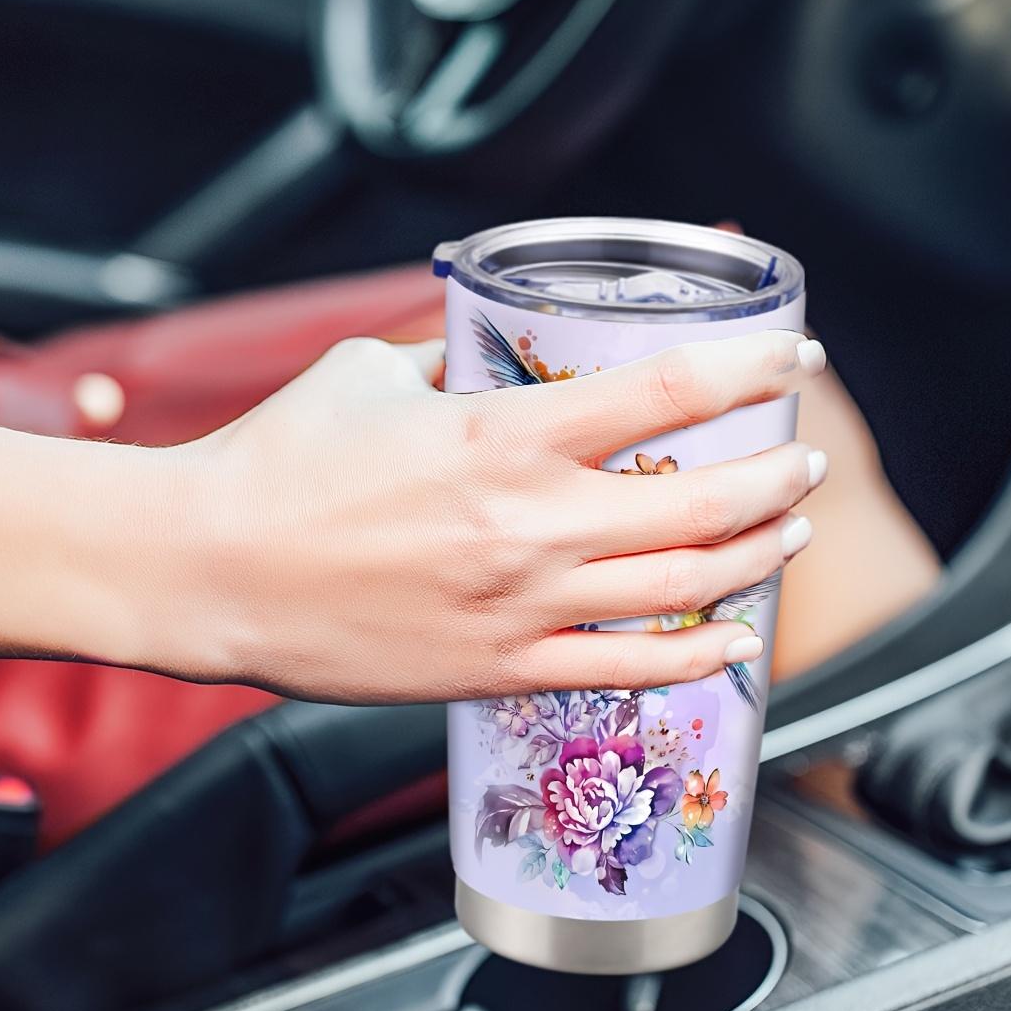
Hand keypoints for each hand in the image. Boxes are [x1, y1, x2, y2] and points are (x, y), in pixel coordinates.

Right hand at [157, 329, 827, 701]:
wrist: (206, 571)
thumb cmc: (276, 464)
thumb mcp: (369, 371)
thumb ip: (448, 353)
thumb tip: (488, 339)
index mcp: (501, 434)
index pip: (667, 390)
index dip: (750, 365)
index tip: (793, 354)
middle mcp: (530, 523)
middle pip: (704, 502)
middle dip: (780, 474)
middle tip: (804, 456)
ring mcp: (522, 605)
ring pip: (685, 589)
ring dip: (759, 556)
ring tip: (791, 531)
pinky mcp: (499, 668)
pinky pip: (627, 671)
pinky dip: (699, 657)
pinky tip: (737, 637)